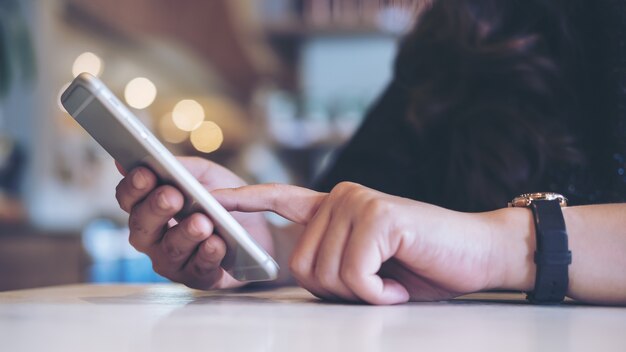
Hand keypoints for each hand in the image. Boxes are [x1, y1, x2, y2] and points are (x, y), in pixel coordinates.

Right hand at [114, 157, 273, 289]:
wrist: (259, 227)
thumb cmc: (224, 199)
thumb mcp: (206, 175)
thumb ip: (181, 168)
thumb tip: (147, 158)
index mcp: (149, 208)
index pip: (128, 199)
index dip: (133, 187)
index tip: (146, 173)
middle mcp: (153, 238)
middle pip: (141, 227)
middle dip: (156, 209)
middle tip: (173, 196)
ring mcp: (173, 261)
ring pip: (170, 251)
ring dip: (186, 234)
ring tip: (202, 222)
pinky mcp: (199, 278)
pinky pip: (198, 270)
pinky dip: (208, 255)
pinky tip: (217, 243)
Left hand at [213, 182, 499, 304]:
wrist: (477, 254)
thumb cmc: (421, 265)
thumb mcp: (365, 266)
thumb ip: (331, 259)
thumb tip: (298, 270)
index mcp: (332, 206)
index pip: (277, 198)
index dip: (242, 199)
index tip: (210, 198)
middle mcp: (340, 196)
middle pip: (301, 266)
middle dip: (337, 292)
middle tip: (374, 287)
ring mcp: (358, 201)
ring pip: (327, 274)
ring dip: (362, 294)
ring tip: (391, 282)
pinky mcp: (379, 215)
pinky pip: (356, 275)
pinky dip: (379, 294)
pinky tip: (399, 284)